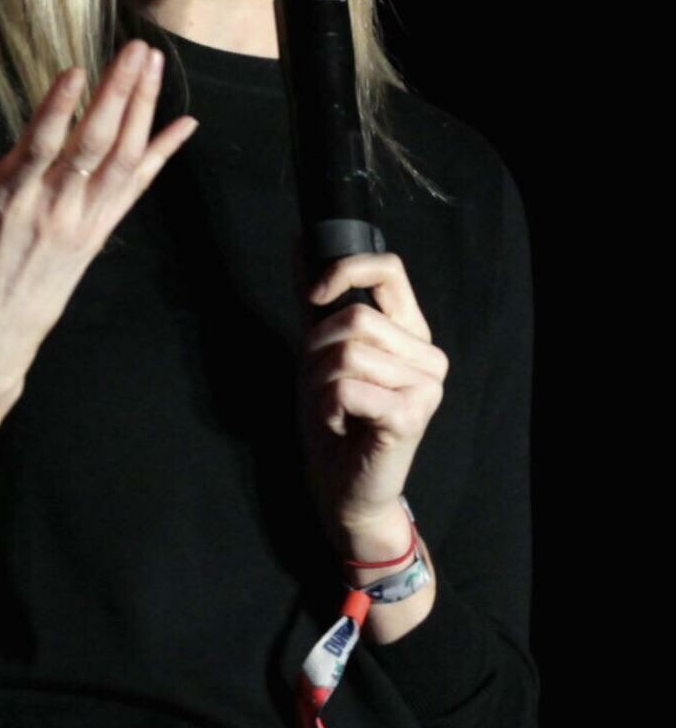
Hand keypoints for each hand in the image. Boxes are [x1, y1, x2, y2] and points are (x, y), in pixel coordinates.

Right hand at [0, 41, 197, 406]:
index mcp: (6, 202)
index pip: (39, 148)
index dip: (59, 110)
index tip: (78, 70)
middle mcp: (51, 211)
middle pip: (92, 145)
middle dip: (117, 94)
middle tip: (137, 49)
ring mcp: (78, 225)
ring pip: (120, 161)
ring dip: (141, 111)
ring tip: (155, 64)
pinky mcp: (94, 239)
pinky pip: (134, 191)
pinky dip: (160, 157)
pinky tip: (184, 126)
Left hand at [295, 248, 447, 538]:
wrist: (344, 486)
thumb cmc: (336, 420)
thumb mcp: (319, 351)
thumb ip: (316, 299)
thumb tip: (299, 241)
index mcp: (411, 332)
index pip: (388, 268)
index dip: (345, 271)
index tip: (316, 294)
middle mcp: (428, 355)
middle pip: (355, 317)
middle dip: (318, 351)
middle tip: (325, 386)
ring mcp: (426, 386)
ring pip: (348, 354)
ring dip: (320, 384)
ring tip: (335, 409)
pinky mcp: (412, 415)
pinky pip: (347, 389)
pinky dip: (327, 408)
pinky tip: (342, 426)